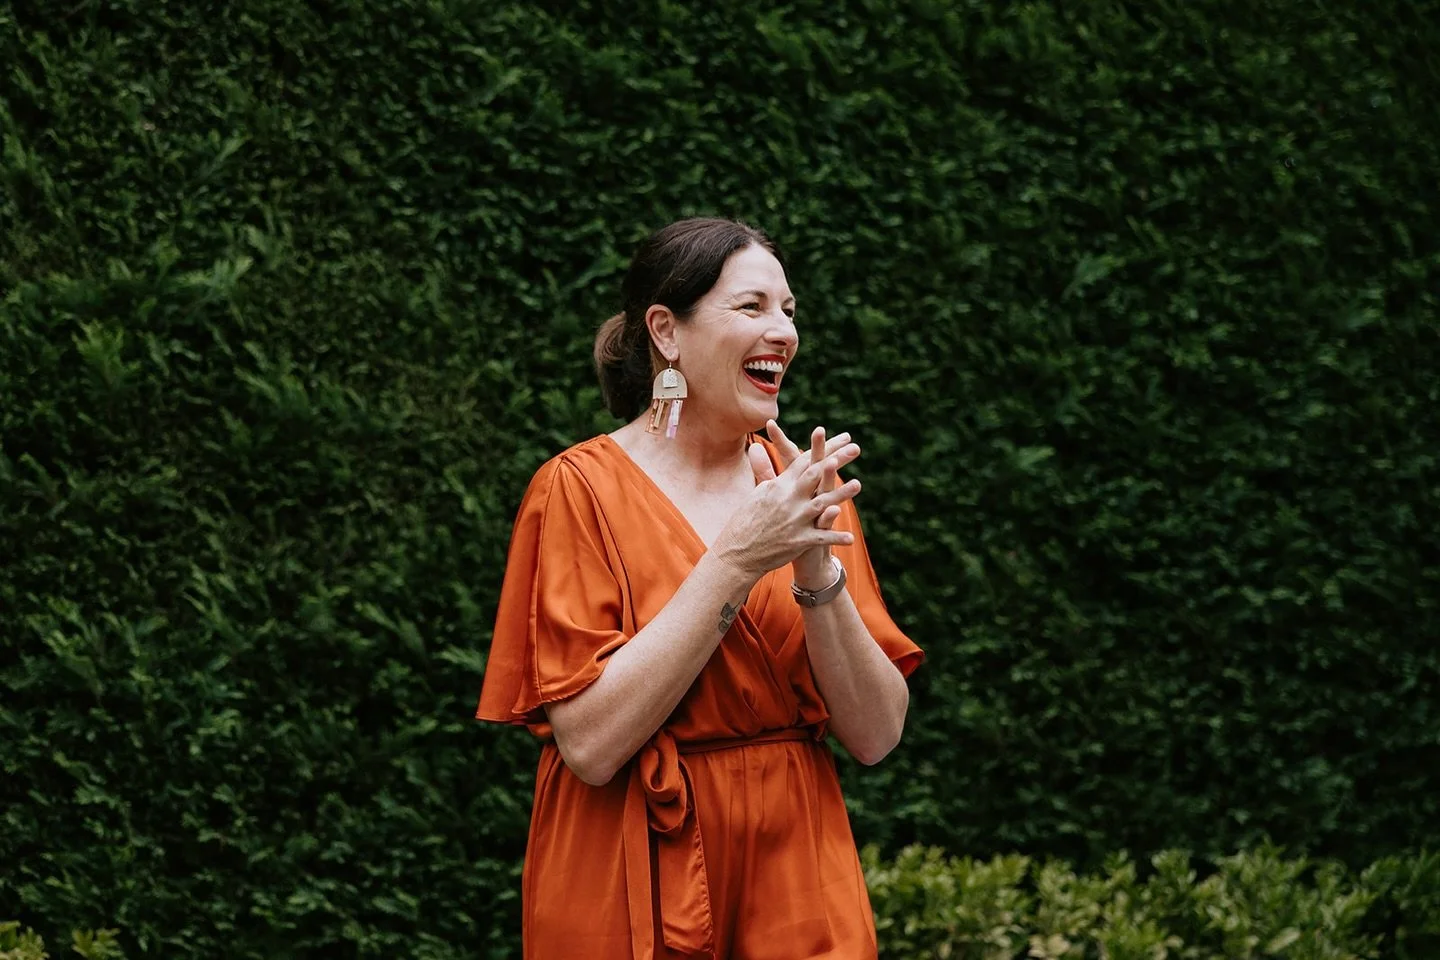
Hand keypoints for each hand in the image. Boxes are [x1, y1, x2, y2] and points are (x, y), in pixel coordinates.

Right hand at [711, 428, 861, 580]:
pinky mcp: (797, 541)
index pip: (804, 460)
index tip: (841, 438)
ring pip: (822, 503)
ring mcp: (794, 520)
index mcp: (779, 486)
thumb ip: (765, 472)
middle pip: (816, 474)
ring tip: (858, 484)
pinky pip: (821, 538)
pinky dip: (836, 538)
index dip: (823, 447)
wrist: (736, 553)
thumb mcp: (756, 493)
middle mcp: (788, 499)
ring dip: (841, 493)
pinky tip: (851, 538)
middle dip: (837, 460)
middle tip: (855, 448)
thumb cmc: (745, 522)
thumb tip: (758, 449)